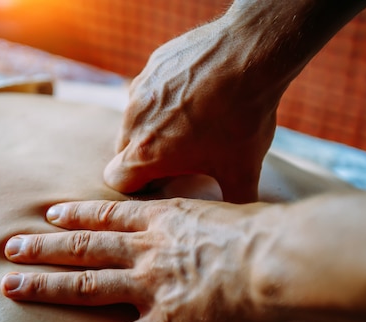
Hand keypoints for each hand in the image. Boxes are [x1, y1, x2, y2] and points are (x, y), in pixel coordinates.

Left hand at [2, 198, 272, 321]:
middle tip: (10, 247)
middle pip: (82, 247)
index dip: (75, 216)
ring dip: (44, 286)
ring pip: (85, 286)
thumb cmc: (258, 233)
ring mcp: (150, 287)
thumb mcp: (222, 211)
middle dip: (43, 247)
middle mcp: (145, 251)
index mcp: (161, 221)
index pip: (106, 216)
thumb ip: (201, 218)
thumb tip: (204, 220)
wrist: (272, 259)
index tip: (50, 215)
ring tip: (10, 287)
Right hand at [104, 16, 283, 202]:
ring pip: (134, 119)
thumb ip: (234, 201)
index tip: (159, 183)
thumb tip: (236, 221)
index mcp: (147, 153)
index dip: (135, 187)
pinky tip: (195, 95)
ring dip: (152, 127)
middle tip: (179, 157)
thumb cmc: (242, 117)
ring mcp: (141, 89)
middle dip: (144, 158)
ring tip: (190, 124)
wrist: (250, 54)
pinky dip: (164, 99)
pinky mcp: (153, 66)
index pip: (115, 181)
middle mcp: (134, 121)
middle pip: (122, 151)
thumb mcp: (243, 169)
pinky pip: (148, 90)